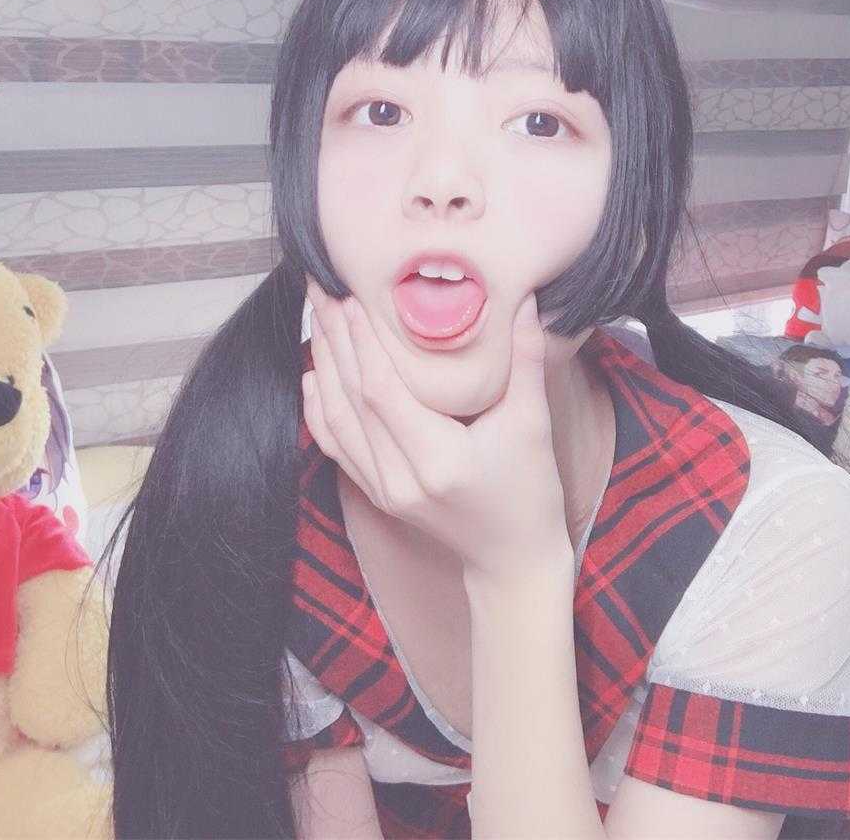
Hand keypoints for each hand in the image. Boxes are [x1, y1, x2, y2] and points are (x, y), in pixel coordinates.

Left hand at [303, 279, 571, 583]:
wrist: (513, 559)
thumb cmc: (530, 494)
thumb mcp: (534, 425)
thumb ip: (527, 361)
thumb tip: (527, 300)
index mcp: (439, 461)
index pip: (384, 391)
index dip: (364, 342)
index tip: (353, 296)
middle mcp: (400, 478)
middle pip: (352, 400)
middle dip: (335, 340)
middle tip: (322, 289)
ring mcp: (384, 490)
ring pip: (337, 421)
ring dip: (324, 367)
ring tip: (319, 319)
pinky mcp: (378, 495)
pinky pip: (337, 446)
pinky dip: (320, 409)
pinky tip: (315, 376)